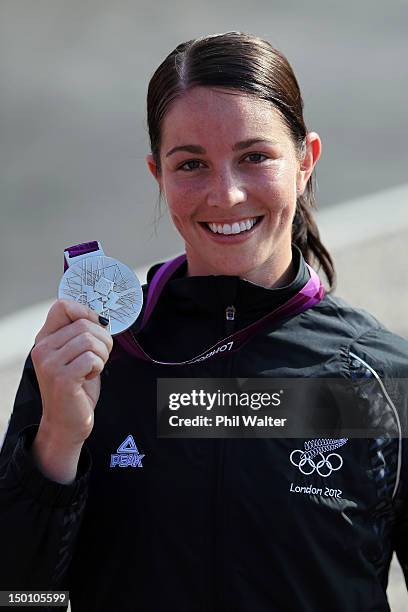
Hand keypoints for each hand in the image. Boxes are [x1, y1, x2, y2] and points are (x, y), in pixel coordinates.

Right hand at [31, 298, 112, 444]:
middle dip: (103, 339)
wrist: (67, 422)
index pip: (62, 306)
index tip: (97, 327)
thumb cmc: (76, 388)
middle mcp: (42, 349)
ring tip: (94, 367)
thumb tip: (101, 317)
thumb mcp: (75, 355)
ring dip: (102, 354)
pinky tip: (90, 376)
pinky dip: (99, 366)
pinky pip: (92, 358)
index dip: (86, 312)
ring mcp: (50, 363)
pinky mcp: (62, 378)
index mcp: (44, 339)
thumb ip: (81, 334)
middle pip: (84, 323)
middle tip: (100, 356)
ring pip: (90, 340)